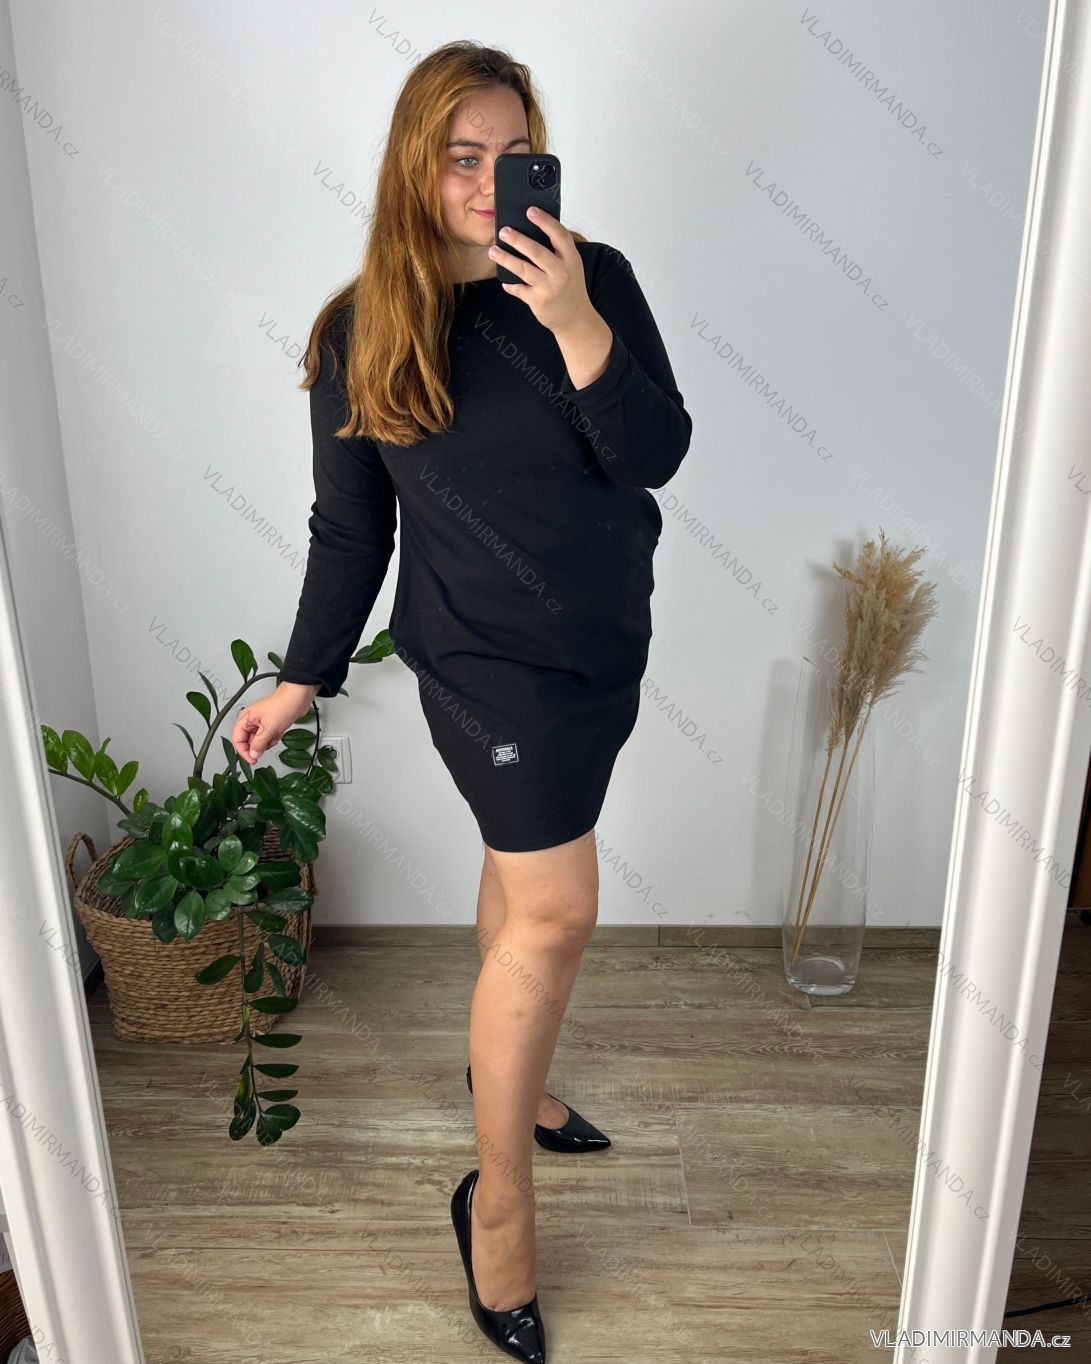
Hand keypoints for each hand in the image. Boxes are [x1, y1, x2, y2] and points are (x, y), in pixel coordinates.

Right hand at [231, 683, 317, 765]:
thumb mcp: (269, 728)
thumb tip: (253, 754)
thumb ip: (259, 743)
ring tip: (275, 734)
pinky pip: (268, 738)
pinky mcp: (270, 725)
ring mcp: (261, 723)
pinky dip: (274, 738)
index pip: (237, 740)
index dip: (243, 751)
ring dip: (268, 742)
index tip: (252, 759)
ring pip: (259, 741)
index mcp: (245, 719)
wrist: (298, 698)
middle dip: (259, 745)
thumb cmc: (283, 705)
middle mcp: (251, 721)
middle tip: (268, 743)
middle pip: (248, 742)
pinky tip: (279, 732)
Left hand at [489, 208, 595, 334]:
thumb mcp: (571, 266)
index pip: (559, 235)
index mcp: (571, 259)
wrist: (576, 318)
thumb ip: (558, 252)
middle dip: (518, 239)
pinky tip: (505, 282)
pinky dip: (510, 285)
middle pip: (536, 251)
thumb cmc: (570, 288)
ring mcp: (549, 287)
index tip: (531, 211)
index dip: (545, 221)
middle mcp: (561, 272)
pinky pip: (519, 290)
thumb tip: (530, 232)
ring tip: (493, 251)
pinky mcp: (539, 301)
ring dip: (506, 259)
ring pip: (523, 269)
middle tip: (503, 231)